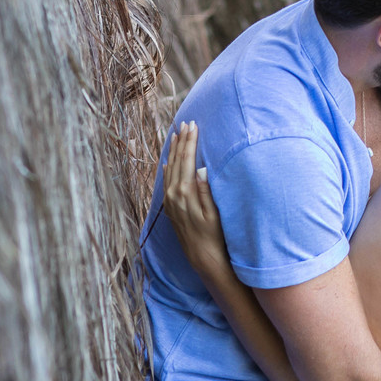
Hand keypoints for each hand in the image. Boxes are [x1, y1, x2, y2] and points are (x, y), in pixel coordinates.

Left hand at [163, 122, 228, 273]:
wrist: (202, 257)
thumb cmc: (214, 235)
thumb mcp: (214, 213)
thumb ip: (205, 190)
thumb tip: (201, 168)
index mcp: (185, 193)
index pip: (186, 160)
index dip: (190, 142)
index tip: (193, 126)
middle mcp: (174, 195)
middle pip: (176, 161)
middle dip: (181, 141)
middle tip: (185, 124)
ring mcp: (170, 202)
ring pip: (169, 169)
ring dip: (173, 152)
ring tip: (176, 135)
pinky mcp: (170, 207)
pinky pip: (166, 181)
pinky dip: (168, 168)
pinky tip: (169, 161)